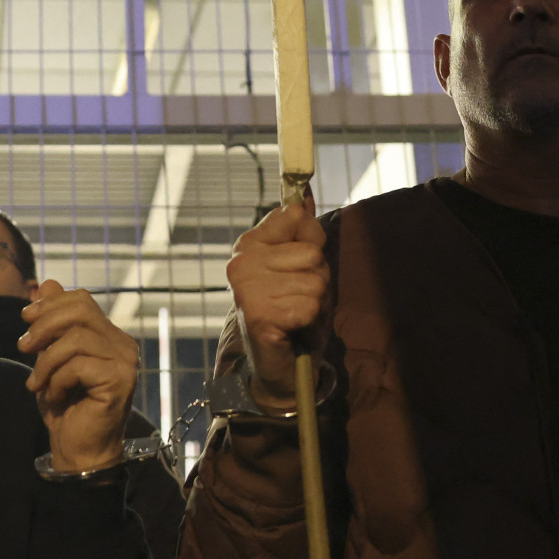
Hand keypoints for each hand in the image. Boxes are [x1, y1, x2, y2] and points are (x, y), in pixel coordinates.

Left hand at [18, 279, 137, 472]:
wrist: (78, 450)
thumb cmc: (66, 406)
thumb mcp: (51, 358)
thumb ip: (54, 324)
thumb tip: (47, 283)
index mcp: (109, 336)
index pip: (82, 300)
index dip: (50, 304)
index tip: (25, 320)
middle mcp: (123, 344)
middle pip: (81, 310)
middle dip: (44, 325)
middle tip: (23, 347)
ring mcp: (125, 362)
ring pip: (76, 338)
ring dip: (47, 361)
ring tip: (36, 383)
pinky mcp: (120, 380)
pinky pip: (78, 365)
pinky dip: (57, 380)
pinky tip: (54, 396)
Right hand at [223, 192, 326, 403]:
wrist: (278, 365)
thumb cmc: (291, 310)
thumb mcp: (300, 265)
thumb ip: (302, 231)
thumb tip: (305, 193)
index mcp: (249, 244)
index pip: (296, 215)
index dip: (311, 241)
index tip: (298, 264)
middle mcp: (241, 262)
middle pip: (312, 251)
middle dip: (317, 277)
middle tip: (298, 298)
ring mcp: (247, 289)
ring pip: (314, 280)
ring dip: (315, 302)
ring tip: (296, 313)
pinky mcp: (258, 315)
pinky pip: (309, 305)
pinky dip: (309, 320)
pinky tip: (292, 328)